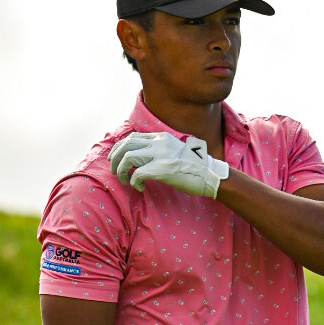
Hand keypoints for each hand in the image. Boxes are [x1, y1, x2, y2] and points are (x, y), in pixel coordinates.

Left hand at [110, 131, 228, 198]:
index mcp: (161, 137)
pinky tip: (138, 187)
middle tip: (113, 170)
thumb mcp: (174, 151)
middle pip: (126, 144)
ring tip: (123, 180)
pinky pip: (137, 173)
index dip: (120, 148)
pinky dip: (133, 181)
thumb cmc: (193, 168)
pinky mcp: (162, 169)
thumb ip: (159, 150)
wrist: (210, 175)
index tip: (115, 158)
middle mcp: (159, 143)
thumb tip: (141, 159)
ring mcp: (160, 155)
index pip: (132, 137)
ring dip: (121, 170)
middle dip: (115, 158)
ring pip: (128, 157)